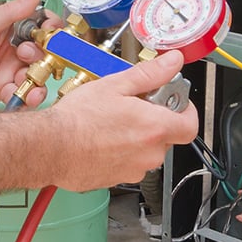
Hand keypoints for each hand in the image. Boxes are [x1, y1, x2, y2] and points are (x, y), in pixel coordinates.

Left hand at [0, 0, 56, 105]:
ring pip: (36, 76)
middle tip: (27, 56)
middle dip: (44, 58)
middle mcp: (14, 50)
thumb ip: (13, 11)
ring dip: (37, 80)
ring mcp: (9, 70)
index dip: (51, 32)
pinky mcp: (2, 89)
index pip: (42, 28)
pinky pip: (22, 94)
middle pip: (44, 55)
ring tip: (29, 81)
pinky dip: (24, 96)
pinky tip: (17, 93)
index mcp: (12, 29)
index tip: (51, 35)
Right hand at [42, 51, 199, 191]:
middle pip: (166, 136)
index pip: (191, 124)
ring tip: (112, 121)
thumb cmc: (78, 119)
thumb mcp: (116, 85)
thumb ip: (150, 74)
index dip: (185, 110)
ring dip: (136, 136)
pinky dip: (120, 151)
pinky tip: (102, 137)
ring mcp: (134, 170)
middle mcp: (149, 154)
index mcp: (155, 128)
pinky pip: (128, 163)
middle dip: (154, 120)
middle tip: (133, 105)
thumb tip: (172, 62)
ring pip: (146, 150)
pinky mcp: (117, 179)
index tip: (172, 100)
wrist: (50, 147)